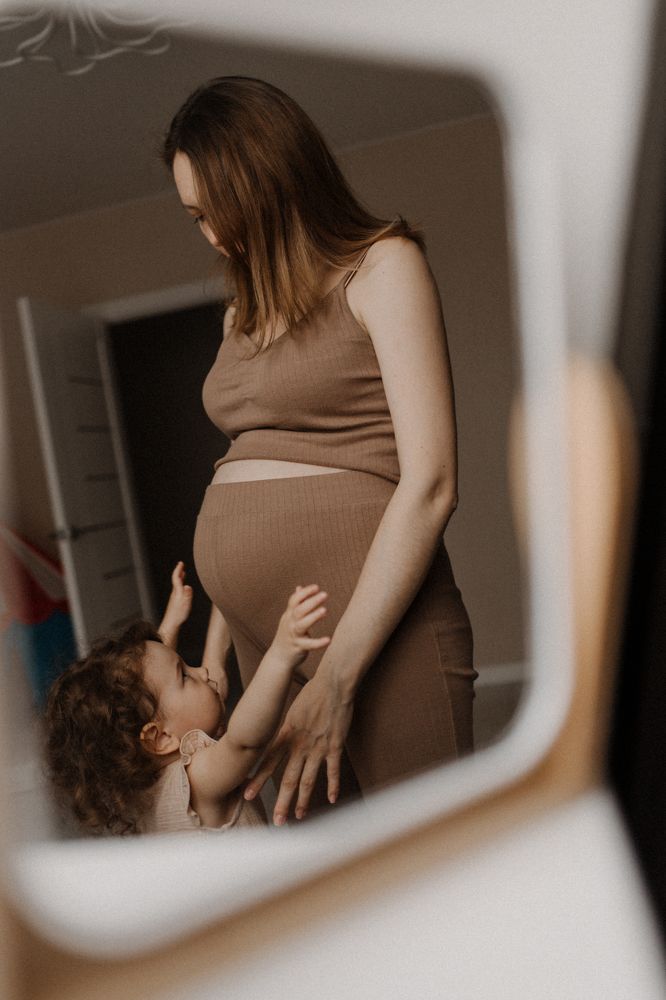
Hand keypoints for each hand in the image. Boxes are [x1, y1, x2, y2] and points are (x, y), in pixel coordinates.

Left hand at [158, 561, 192, 645]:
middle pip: (176, 580)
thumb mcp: (185, 605)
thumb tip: (188, 586)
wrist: (171, 624)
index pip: (176, 578)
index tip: (181, 563)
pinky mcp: (175, 602)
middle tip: (181, 565)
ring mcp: (174, 598)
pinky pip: (178, 590)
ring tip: (183, 574)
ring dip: (180, 578)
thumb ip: (187, 595)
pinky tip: (183, 589)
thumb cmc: (178, 615)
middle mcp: (175, 593)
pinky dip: (181, 585)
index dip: (178, 570)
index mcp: (177, 592)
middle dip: (179, 572)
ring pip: (177, 585)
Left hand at [244, 668, 353, 823]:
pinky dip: (332, 785)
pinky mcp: (334, 746)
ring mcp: (317, 747)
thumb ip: (286, 728)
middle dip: (281, 801)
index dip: (257, 780)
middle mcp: (299, 744)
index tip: (248, 795)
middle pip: (288, 778)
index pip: (268, 762)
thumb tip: (278, 738)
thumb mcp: (291, 710)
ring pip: (308, 779)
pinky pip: (332, 770)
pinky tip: (331, 799)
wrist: (333, 683)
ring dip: (303, 800)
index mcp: (286, 734)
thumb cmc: (312, 692)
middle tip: (277, 820)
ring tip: (298, 816)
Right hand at [271, 584, 330, 667]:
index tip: (316, 587)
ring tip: (324, 610)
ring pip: (302, 625)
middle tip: (324, 594)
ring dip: (313, 617)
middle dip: (311, 601)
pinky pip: (308, 645)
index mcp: (289, 615)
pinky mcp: (298, 647)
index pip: (294, 600)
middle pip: (299, 610)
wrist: (278, 657)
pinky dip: (318, 642)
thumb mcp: (289, 618)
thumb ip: (295, 604)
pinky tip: (328, 640)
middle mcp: (290, 623)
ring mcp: (293, 635)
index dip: (304, 593)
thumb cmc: (287, 635)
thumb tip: (299, 587)